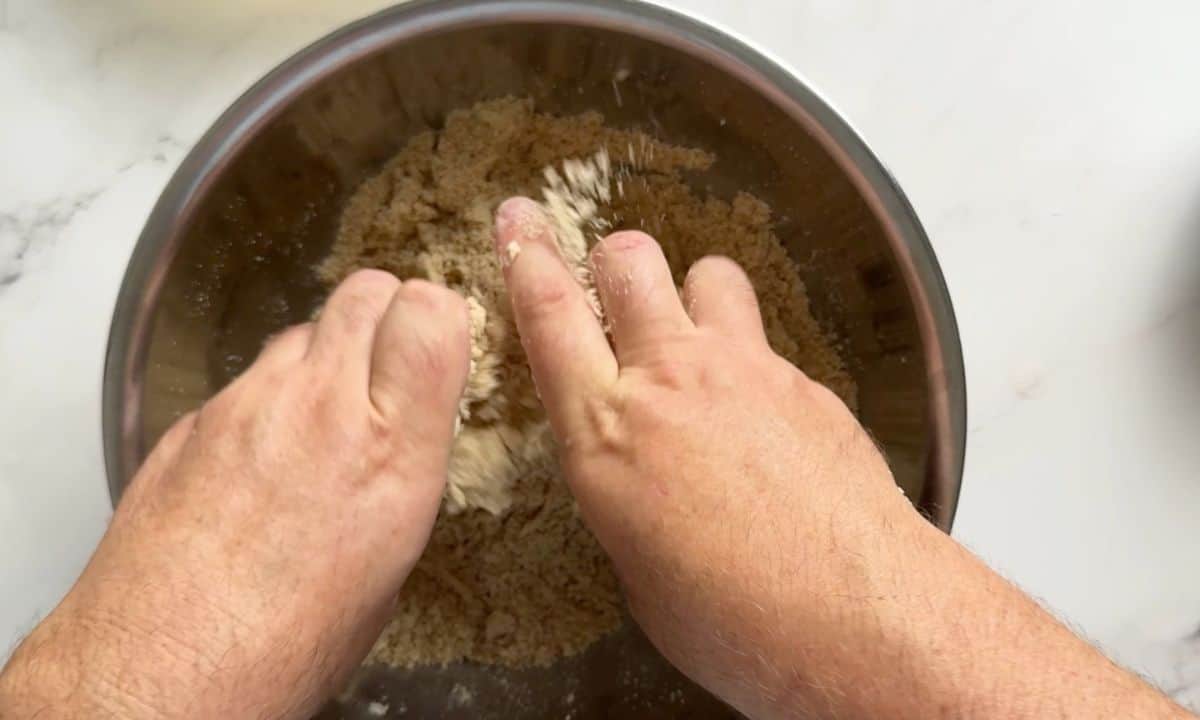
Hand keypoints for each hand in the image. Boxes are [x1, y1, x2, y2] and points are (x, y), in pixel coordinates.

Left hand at [0, 272, 468, 718]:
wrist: (162, 671)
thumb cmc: (282, 645)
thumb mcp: (390, 565)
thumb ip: (402, 474)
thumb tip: (404, 441)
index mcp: (389, 453)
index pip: (430, 313)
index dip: (440, 317)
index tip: (440, 343)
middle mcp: (319, 409)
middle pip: (365, 291)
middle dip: (386, 314)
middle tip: (386, 364)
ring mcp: (247, 405)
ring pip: (303, 330)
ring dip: (324, 357)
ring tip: (321, 421)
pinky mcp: (193, 418)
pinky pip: (249, 377)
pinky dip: (268, 397)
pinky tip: (264, 457)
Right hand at [492, 197, 1192, 719]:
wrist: (855, 615)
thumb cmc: (738, 619)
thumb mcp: (639, 571)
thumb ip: (627, 501)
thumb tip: (638, 490)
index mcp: (606, 432)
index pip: (549, 314)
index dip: (526, 255)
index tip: (518, 220)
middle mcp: (670, 379)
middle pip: (627, 261)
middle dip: (611, 261)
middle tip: (611, 285)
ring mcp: (744, 371)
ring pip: (707, 275)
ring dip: (691, 294)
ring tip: (696, 337)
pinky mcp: (804, 383)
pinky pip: (766, 340)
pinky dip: (751, 359)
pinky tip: (761, 412)